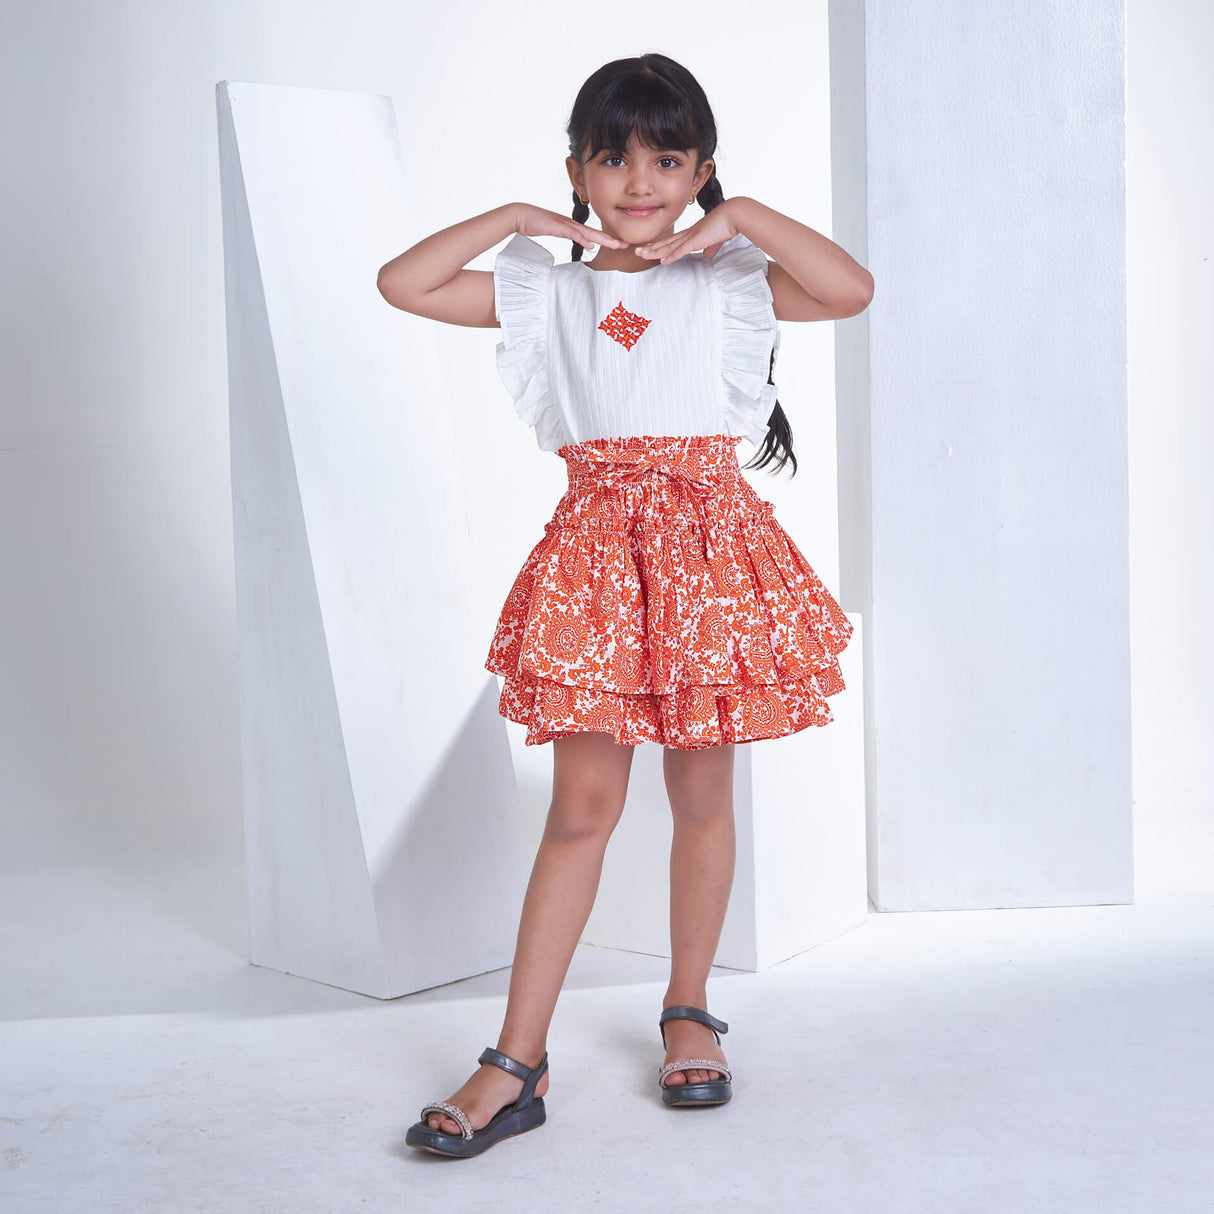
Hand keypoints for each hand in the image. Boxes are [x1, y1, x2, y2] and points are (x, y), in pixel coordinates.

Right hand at [513, 203, 628, 250]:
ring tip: (616, 245)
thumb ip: (568, 235)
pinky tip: (591, 244)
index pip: (592, 234)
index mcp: (571, 226)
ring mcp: (564, 224)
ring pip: (587, 233)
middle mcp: (571, 224)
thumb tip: (584, 243)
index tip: (619, 244)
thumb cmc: (534, 223)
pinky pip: (571, 233)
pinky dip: (582, 238)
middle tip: (626, 245)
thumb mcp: (554, 231)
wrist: (520, 215)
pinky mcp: (556, 226)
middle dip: (611, 239)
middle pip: (595, 233)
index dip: (607, 239)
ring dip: (602, 239)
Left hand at [634, 198, 744, 263]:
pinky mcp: (697, 240)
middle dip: (651, 248)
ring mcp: (692, 236)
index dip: (660, 246)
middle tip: (637, 251)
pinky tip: (662, 261)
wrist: (734, 214)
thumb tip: (707, 255)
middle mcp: (689, 234)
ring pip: (669, 246)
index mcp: (692, 233)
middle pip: (666, 243)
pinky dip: (671, 255)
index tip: (649, 249)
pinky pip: (681, 250)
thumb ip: (711, 247)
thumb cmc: (727, 224)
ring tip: (641, 255)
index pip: (672, 241)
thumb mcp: (716, 239)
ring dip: (655, 252)